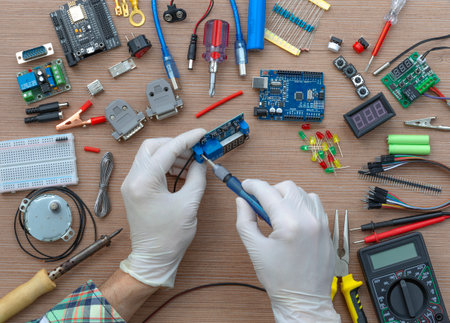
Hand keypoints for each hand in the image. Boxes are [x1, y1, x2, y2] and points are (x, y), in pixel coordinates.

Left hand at [120, 129, 206, 287]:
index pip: (166, 150)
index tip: (200, 134)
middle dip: (175, 144)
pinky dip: (165, 165)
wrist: (154, 258)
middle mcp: (132, 180)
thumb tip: (200, 161)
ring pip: (150, 156)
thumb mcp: (189, 204)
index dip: (186, 139)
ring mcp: (131, 185)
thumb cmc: (169, 238)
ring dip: (171, 155)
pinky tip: (182, 172)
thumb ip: (197, 177)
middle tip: (195, 149)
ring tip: (191, 163)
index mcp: (143, 182)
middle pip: (153, 147)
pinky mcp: (135, 190)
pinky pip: (149, 168)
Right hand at [236, 180, 339, 322]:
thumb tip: (242, 202)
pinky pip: (315, 205)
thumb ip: (245, 220)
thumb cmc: (280, 279)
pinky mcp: (327, 229)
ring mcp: (322, 224)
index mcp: (290, 224)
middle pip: (287, 187)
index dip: (253, 186)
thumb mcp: (255, 249)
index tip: (245, 186)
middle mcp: (309, 219)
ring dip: (287, 197)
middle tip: (259, 203)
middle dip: (270, 190)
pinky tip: (292, 218)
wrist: (304, 300)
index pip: (268, 192)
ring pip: (303, 193)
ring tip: (277, 213)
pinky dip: (301, 205)